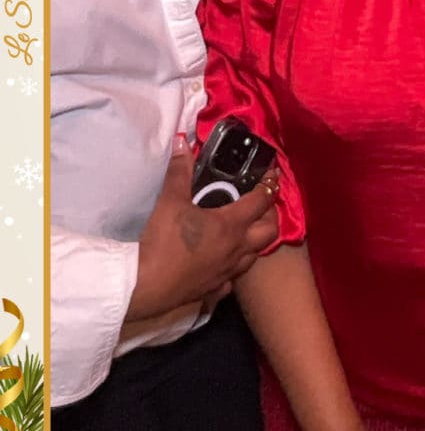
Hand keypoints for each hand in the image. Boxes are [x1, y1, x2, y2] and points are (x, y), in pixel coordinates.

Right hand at [127, 136, 279, 321]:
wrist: (145, 286)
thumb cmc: (163, 242)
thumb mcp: (170, 201)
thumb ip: (180, 171)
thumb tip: (182, 141)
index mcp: (232, 224)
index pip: (261, 201)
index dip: (269, 185)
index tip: (272, 174)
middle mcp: (237, 249)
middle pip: (270, 231)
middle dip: (270, 215)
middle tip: (261, 204)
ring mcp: (228, 272)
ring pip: (254, 255)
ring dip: (255, 241)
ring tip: (244, 230)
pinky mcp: (215, 289)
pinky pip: (234, 278)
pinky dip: (234, 266)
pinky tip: (223, 261)